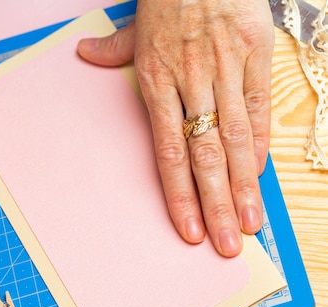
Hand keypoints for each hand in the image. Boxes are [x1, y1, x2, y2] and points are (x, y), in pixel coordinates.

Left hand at [77, 0, 273, 256]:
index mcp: (157, 80)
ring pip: (236, 139)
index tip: (188, 230)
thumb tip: (83, 54)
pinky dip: (260, 143)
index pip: (168, 152)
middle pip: (206, 156)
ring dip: (244, 186)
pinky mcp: (256, 56)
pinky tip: (259, 176)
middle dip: (216, 205)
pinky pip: (259, 107)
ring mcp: (227, 70)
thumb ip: (113, 48)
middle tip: (226, 246)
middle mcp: (192, 82)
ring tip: (248, 224)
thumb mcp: (135, 22)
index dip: (180, 195)